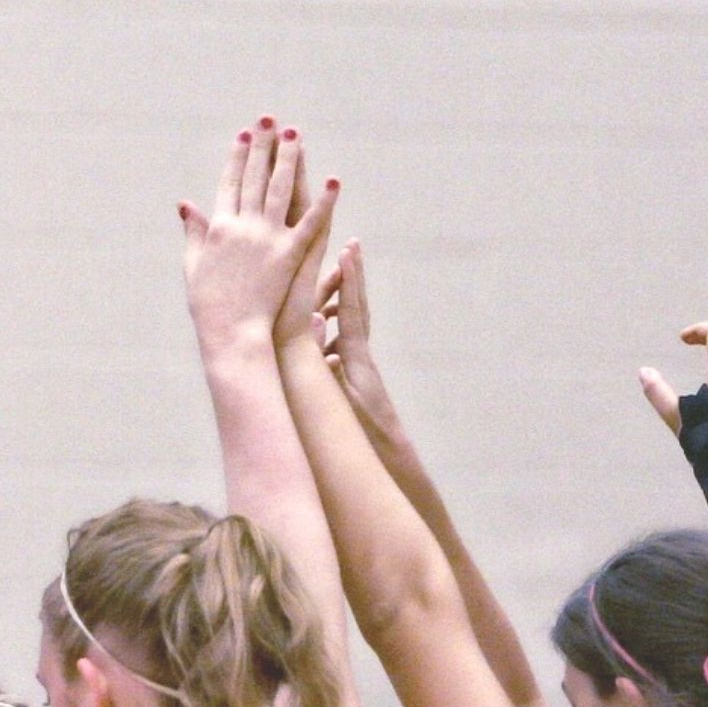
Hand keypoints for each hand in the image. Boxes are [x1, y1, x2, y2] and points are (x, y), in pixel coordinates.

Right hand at [180, 119, 339, 356]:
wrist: (230, 333)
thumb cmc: (209, 306)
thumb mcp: (194, 267)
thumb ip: (193, 233)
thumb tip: (185, 205)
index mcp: (219, 228)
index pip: (229, 183)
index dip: (237, 157)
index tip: (244, 135)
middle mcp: (243, 227)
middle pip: (255, 177)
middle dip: (263, 146)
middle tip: (270, 119)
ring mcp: (267, 238)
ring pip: (281, 189)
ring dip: (290, 159)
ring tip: (295, 134)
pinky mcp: (289, 254)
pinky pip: (310, 222)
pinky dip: (324, 201)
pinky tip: (334, 180)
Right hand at [314, 238, 400, 437]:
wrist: (390, 460)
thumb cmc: (366, 436)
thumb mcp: (343, 401)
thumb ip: (329, 364)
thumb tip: (317, 326)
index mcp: (356, 358)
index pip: (350, 309)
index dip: (349, 278)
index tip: (348, 247)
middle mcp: (360, 358)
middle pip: (356, 309)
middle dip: (352, 278)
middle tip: (349, 247)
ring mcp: (359, 370)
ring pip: (350, 326)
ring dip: (343, 301)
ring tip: (335, 279)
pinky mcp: (355, 384)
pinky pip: (343, 346)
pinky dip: (334, 331)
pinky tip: (323, 332)